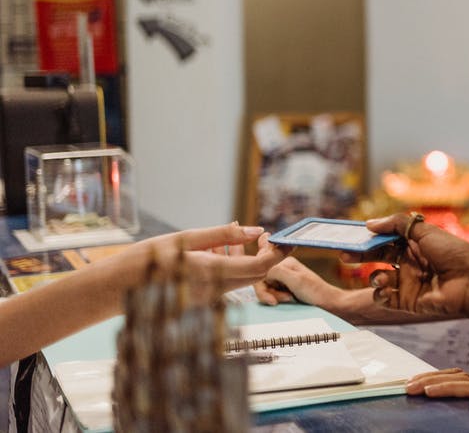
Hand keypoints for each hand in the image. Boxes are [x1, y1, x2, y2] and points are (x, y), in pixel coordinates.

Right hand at [131, 222, 288, 293]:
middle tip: (263, 236)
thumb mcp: (185, 239)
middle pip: (256, 275)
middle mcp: (214, 291)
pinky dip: (229, 268)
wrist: (117, 289)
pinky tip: (211, 256)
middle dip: (266, 256)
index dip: (279, 253)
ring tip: (228, 243)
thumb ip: (223, 235)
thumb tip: (255, 230)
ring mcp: (209, 300)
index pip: (261, 267)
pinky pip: (226, 284)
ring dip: (247, 261)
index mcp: (212, 273)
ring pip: (242, 280)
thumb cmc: (147, 259)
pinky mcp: (202, 302)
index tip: (287, 239)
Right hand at [254, 257, 339, 306]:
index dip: (264, 287)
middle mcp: (282, 268)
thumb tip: (262, 270)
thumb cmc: (315, 292)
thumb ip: (276, 271)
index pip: (261, 273)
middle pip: (262, 282)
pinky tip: (289, 301)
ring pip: (266, 289)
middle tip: (286, 299)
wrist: (328, 303)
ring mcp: (283, 278)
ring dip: (275, 297)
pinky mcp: (285, 288)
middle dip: (270, 293)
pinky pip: (272, 294)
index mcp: (284, 261)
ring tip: (290, 299)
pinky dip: (277, 299)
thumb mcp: (295, 280)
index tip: (273, 299)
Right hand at [361, 213, 468, 315]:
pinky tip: (386, 290)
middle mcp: (409, 263)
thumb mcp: (426, 230)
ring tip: (381, 278)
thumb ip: (397, 224)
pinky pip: (384, 299)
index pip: (385, 239)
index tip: (352, 235)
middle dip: (360, 256)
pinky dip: (380, 295)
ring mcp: (407, 282)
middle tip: (345, 254)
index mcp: (415, 244)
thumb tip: (370, 224)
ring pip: (378, 279)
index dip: (369, 237)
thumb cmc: (454, 254)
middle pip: (377, 257)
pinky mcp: (407, 301)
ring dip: (374, 278)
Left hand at [405, 368, 468, 431]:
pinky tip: (435, 392)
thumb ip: (465, 421)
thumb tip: (437, 422)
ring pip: (466, 381)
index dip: (434, 378)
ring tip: (417, 388)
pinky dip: (456, 390)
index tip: (410, 383)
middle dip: (431, 377)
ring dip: (439, 381)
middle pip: (459, 376)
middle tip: (407, 386)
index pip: (457, 381)